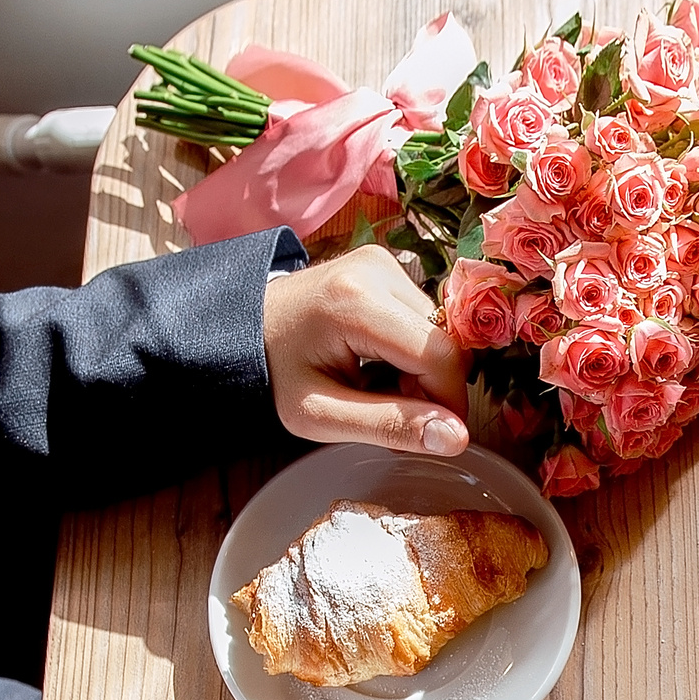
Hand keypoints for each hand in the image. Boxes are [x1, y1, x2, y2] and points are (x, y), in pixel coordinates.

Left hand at [261, 246, 470, 453]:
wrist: (242, 327)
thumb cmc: (275, 373)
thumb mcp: (321, 415)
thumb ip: (388, 426)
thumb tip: (456, 438)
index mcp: (355, 303)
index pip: (440, 355)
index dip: (448, 402)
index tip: (429, 434)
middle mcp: (376, 269)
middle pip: (445, 342)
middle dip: (432, 388)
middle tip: (393, 414)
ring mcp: (382, 261)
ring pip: (440, 332)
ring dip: (424, 371)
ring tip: (379, 390)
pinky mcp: (385, 265)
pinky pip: (425, 318)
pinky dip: (414, 350)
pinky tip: (381, 365)